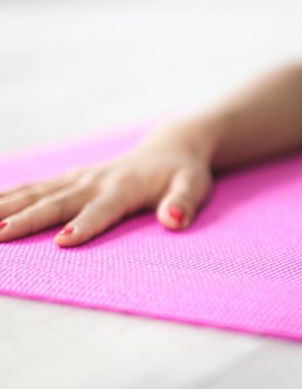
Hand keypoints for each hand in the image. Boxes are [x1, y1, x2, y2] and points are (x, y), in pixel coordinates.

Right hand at [0, 124, 214, 245]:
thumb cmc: (184, 173)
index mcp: (125, 188)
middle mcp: (97, 181)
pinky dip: (8, 194)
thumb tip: (174, 220)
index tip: (62, 241)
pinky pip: (36, 186)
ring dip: (6, 205)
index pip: (102, 210)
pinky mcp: (72, 177)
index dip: (84, 226)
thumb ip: (184, 203)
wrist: (172, 147)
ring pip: (37, 192)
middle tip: (1, 235)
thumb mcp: (194, 187)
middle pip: (58, 201)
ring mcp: (81, 177)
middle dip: (28, 218)